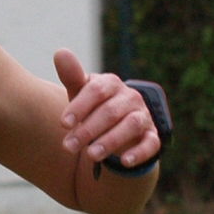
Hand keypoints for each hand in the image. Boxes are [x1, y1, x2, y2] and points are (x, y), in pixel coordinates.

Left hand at [55, 50, 159, 167]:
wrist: (116, 128)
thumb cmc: (93, 108)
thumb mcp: (81, 93)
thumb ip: (72, 76)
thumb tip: (60, 52)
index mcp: (111, 83)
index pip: (96, 91)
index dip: (79, 107)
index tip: (63, 123)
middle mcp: (130, 97)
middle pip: (110, 111)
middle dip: (88, 129)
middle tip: (68, 146)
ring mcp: (143, 116)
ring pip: (131, 126)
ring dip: (110, 141)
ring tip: (90, 155)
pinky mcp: (152, 136)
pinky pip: (151, 143)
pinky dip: (139, 153)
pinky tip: (125, 162)